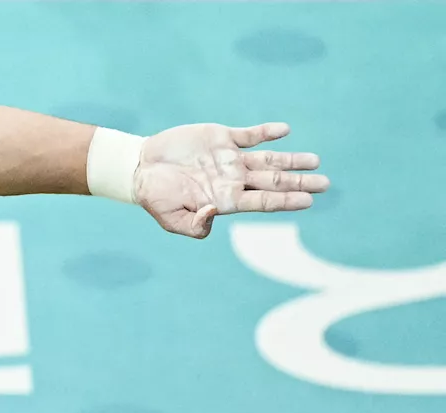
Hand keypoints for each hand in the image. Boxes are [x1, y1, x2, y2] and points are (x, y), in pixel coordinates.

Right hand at [134, 122, 328, 238]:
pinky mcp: (221, 138)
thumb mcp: (171, 219)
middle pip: (274, 181)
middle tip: (326, 184)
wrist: (141, 169)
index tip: (309, 201)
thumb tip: (215, 214)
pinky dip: (267, 133)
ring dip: (292, 160)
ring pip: (269, 159)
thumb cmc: (155, 198)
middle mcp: (233, 180)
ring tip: (315, 161)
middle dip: (300, 182)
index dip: (287, 201)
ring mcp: (229, 159)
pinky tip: (284, 131)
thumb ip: (194, 224)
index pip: (263, 202)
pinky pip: (250, 135)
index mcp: (225, 200)